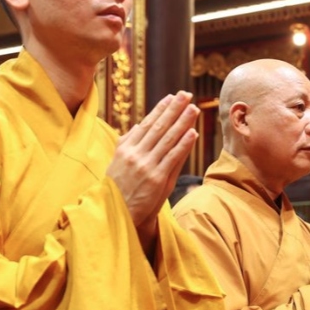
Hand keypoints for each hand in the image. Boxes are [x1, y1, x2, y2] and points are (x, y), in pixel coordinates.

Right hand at [106, 91, 198, 231]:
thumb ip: (130, 144)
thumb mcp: (118, 163)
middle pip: (159, 127)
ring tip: (193, 108)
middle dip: (174, 109)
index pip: (147, 124)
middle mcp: (136, 154)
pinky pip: (173, 158)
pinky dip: (183, 144)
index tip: (171, 97)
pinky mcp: (156, 179)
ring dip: (182, 122)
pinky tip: (193, 133)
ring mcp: (146, 166)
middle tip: (186, 95)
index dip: (161, 110)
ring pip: (167, 139)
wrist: (116, 214)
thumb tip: (139, 125)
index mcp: (126, 148)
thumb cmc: (118, 190)